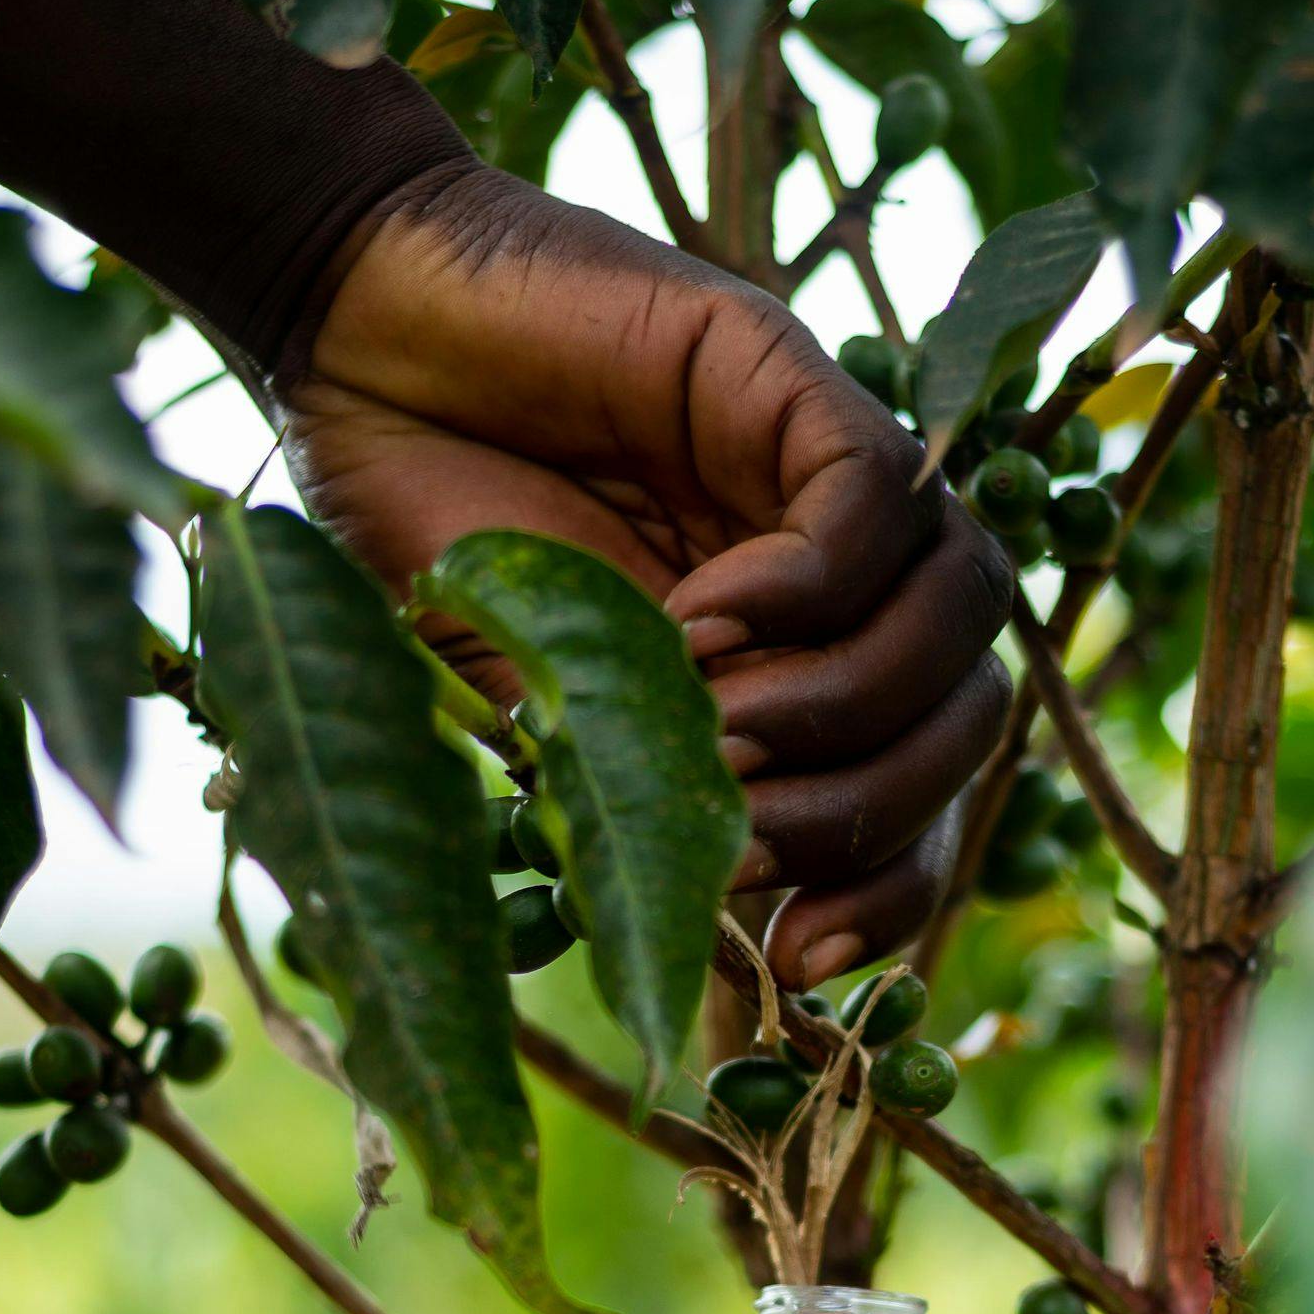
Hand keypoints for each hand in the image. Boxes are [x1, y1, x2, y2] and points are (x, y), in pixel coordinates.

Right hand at [286, 162, 1012, 982]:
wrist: (347, 350)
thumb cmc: (423, 532)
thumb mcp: (539, 710)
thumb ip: (643, 793)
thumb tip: (730, 925)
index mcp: (794, 668)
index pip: (917, 797)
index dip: (890, 895)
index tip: (800, 962)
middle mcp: (837, 579)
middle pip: (966, 716)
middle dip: (861, 813)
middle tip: (733, 835)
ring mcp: (823, 476)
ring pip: (958, 613)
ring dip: (843, 706)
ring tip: (708, 724)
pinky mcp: (792, 379)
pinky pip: (877, 502)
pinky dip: (808, 588)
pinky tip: (698, 618)